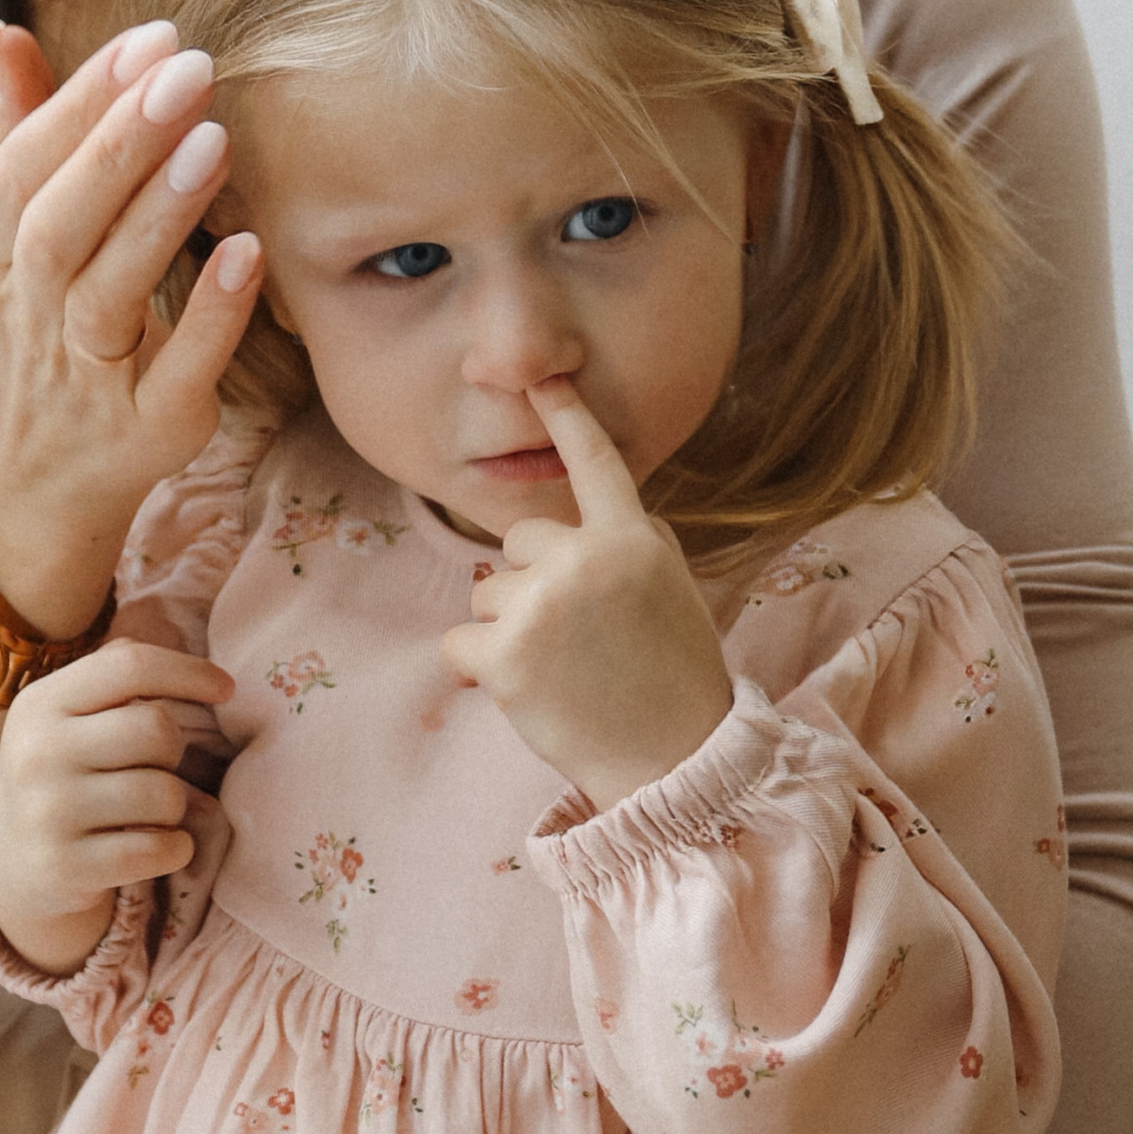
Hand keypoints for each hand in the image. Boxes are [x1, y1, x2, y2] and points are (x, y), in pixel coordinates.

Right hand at [0, 18, 261, 638]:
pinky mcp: (145, 432)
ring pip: (110, 294)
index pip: (26, 166)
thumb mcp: (0, 240)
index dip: (83, 100)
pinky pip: (176, 374)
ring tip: (216, 138)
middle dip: (121, 144)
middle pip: (60, 223)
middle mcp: (28, 315)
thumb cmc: (28, 333)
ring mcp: (85, 380)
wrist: (21, 485)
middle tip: (191, 69)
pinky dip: (210, 316)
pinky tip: (248, 252)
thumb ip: (13, 136)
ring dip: (160, 216)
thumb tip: (7, 33)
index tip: (151, 39)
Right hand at [0, 638, 233, 973]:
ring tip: (148, 812)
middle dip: (174, 752)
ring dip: (175, 806)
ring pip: (165, 794)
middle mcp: (37, 752)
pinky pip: (159, 849)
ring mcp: (47, 812)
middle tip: (154, 769)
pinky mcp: (64, 867)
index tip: (227, 687)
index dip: (188, 671)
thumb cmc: (65, 775)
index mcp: (41, 704)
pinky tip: (156, 846)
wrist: (13, 864)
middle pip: (157, 730)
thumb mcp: (67, 717)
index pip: (130, 665)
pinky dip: (176, 848)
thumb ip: (115, 675)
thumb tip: (187, 663)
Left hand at [441, 379, 733, 807]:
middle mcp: (585, 558)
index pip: (595, 462)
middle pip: (519, 541)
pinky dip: (480, 667)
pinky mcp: (503, 655)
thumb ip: (626, 541)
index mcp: (632, 538)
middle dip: (534, 582)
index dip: (566, 414)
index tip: (540, 374)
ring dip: (508, 627)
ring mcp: (540, 605)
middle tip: (577, 637)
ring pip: (486, 590)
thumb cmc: (672, 674)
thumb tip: (574, 525)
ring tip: (560, 668)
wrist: (673, 759)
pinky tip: (527, 690)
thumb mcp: (670, 588)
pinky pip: (459, 640)